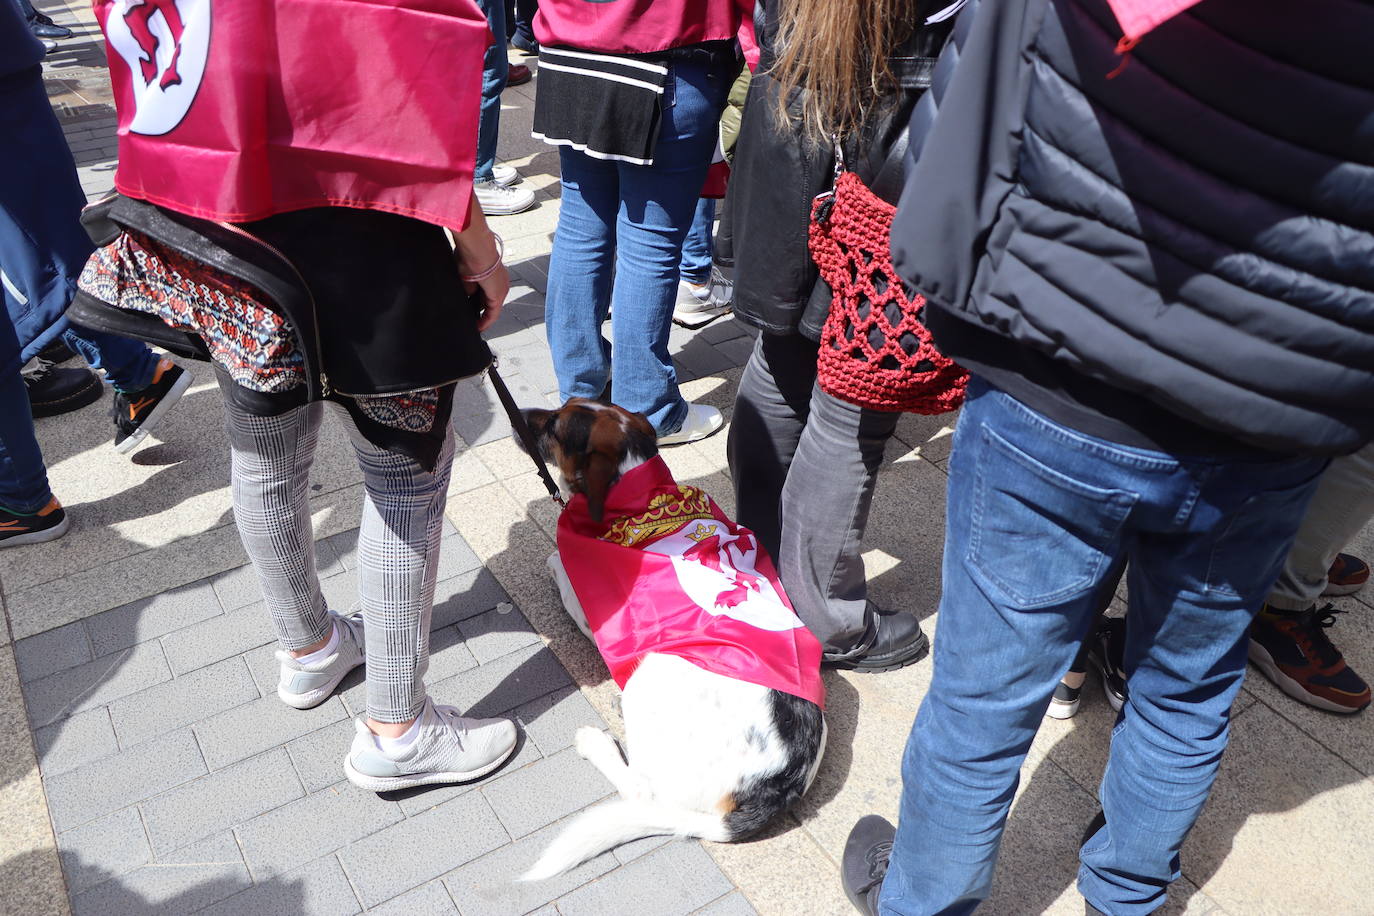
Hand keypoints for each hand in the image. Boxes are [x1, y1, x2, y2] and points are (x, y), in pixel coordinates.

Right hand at [453, 196, 507, 331]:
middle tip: (469, 321)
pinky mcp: (498, 296)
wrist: (476, 249)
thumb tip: (467, 297)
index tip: (470, 311)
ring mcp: (501, 289)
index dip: (478, 302)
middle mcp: (500, 282)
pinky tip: (478, 328)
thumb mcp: (464, 273)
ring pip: (491, 308)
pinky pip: (493, 314)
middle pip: (489, 301)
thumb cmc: (468, 255)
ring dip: (482, 317)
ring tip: (472, 326)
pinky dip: (486, 322)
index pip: (486, 291)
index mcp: (492, 274)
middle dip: (479, 311)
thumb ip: (467, 286)